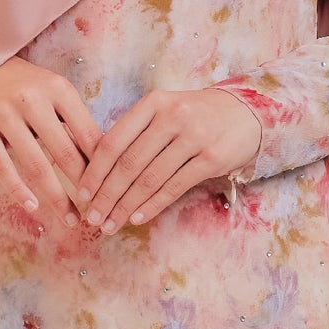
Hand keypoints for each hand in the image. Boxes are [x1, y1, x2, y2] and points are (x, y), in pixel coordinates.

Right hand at [0, 58, 102, 221]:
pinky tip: (34, 208)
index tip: (111, 191)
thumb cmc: (28, 87)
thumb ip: (76, 123)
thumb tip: (104, 164)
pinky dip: (18, 191)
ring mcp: (4, 114)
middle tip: (96, 212)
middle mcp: (32, 100)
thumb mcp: (56, 93)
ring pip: (35, 165)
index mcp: (59, 90)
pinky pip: (2, 167)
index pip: (87, 135)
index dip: (102, 167)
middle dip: (83, 187)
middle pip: (64, 152)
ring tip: (70, 219)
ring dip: (56, 197)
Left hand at [78, 86, 261, 232]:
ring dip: (126, 206)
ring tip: (111, 224)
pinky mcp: (211, 158)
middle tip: (92, 217)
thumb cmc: (197, 116)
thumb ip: (136, 132)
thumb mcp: (165, 111)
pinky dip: (152, 205)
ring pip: (149, 178)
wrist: (248, 112)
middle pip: (128, 163)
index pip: (114, 140)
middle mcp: (172, 117)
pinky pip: (174, 187)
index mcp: (153, 104)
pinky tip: (137, 218)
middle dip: (106, 195)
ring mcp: (193, 137)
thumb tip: (97, 168)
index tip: (80, 193)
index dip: (94, 170)